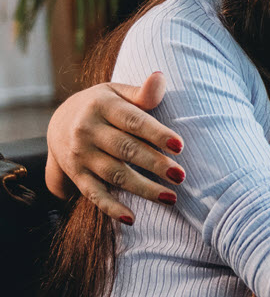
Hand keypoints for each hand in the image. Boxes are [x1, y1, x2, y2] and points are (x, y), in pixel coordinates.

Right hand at [45, 72, 185, 223]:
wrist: (60, 120)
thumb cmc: (104, 104)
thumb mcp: (118, 91)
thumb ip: (142, 92)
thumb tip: (160, 77)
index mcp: (102, 105)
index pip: (133, 121)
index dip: (156, 133)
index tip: (180, 145)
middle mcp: (87, 130)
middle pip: (126, 149)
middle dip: (154, 164)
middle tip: (181, 176)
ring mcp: (80, 155)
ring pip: (114, 174)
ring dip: (142, 188)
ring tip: (171, 197)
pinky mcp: (77, 175)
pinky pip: (94, 194)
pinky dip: (111, 208)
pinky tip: (132, 218)